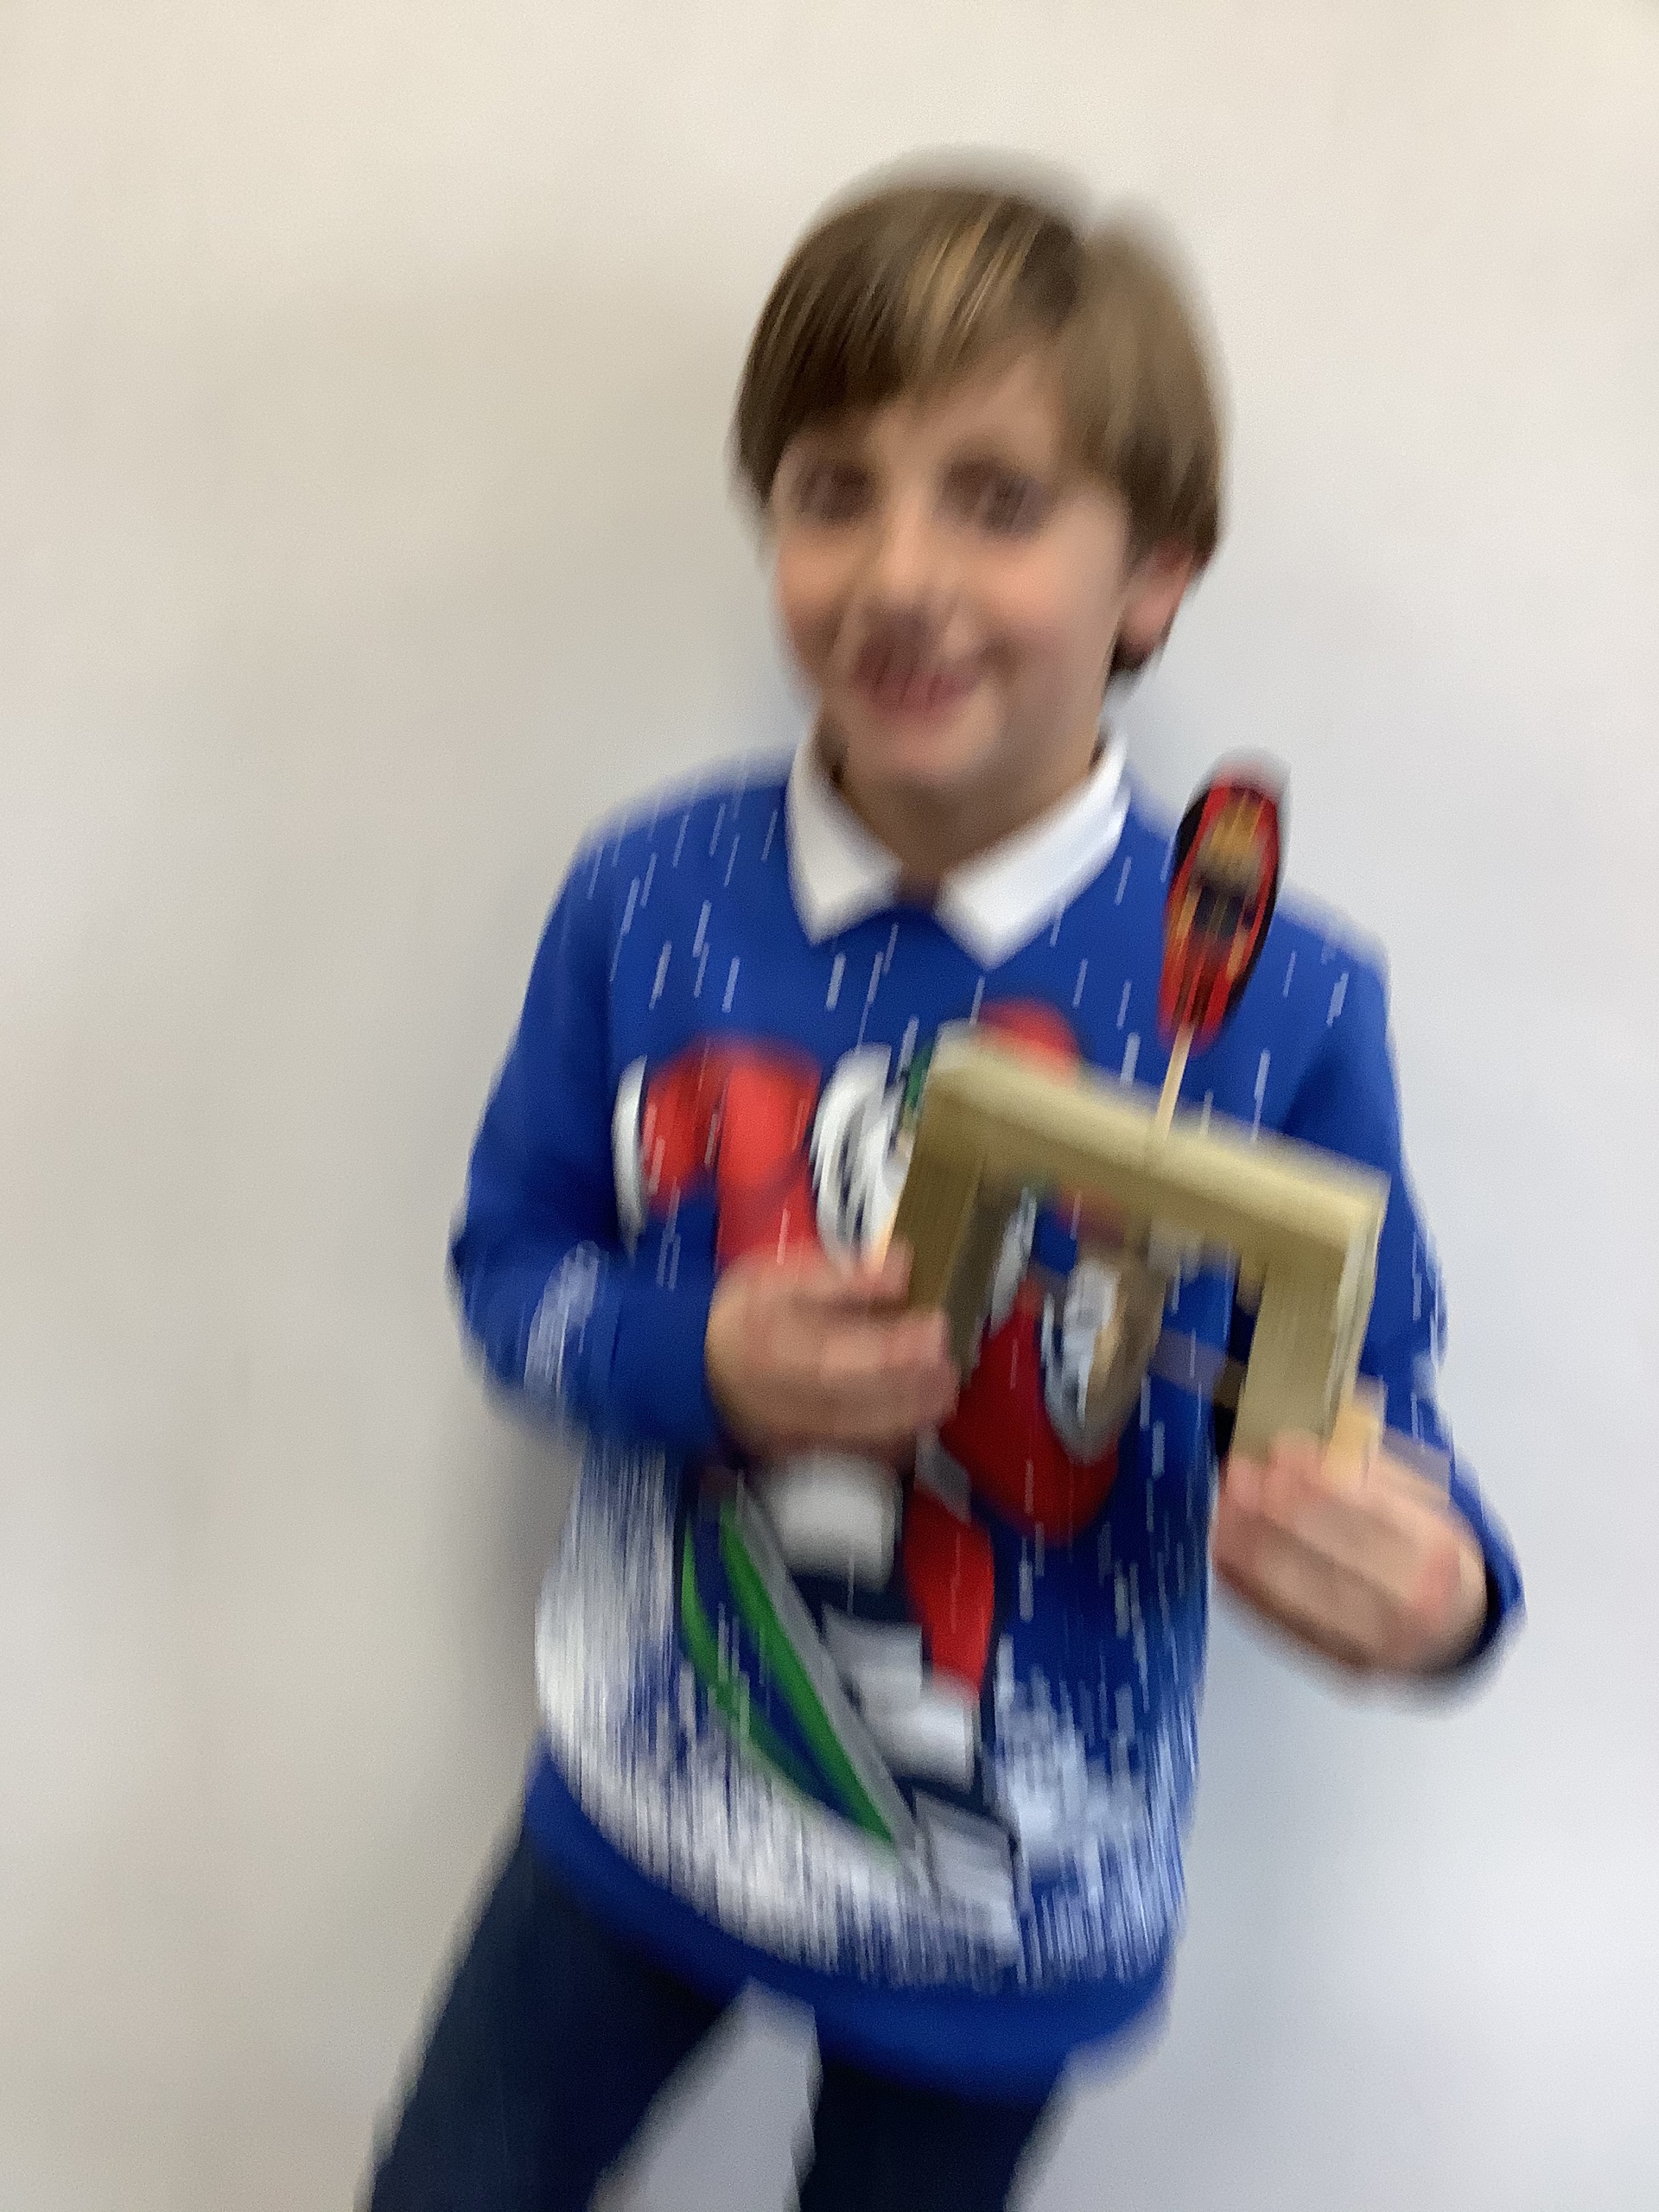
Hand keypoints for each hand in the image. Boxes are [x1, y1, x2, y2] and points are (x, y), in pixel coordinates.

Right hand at [705, 1241, 958, 1460]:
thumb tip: (902, 1267)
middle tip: (952, 1367)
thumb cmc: (743, 1314)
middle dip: (914, 1388)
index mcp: (777, 1344)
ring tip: (943, 1390)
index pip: (841, 1354)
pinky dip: (892, 1441)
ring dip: (911, 1416)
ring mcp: (795, 1432)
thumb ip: (842, 1275)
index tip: (937, 1328)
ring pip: (861, 1435)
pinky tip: (916, 1418)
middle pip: (858, 1403)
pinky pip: (855, 1454)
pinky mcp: (803, 1452)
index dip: (894, 1346)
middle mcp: (786, 1397)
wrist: (695, 1365)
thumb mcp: (778, 1276)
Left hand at [1212, 1433, 1488, 1676]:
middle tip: (1237, 1477)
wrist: (1456, 1630)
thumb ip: (1382, 1467)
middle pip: (1336, 1552)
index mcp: (1438, 1549)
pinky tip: (1223, 1556)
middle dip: (1280, 1512)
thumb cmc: (1430, 1552)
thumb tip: (1341, 1421)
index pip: (1376, 1511)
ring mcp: (1376, 1639)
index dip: (1322, 1480)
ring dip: (1254, 1548)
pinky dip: (1250, 1589)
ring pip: (1306, 1591)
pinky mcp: (1341, 1659)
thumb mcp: (1427, 1504)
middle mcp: (1414, 1600)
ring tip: (1221, 1512)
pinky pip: (1288, 1622)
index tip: (1279, 1450)